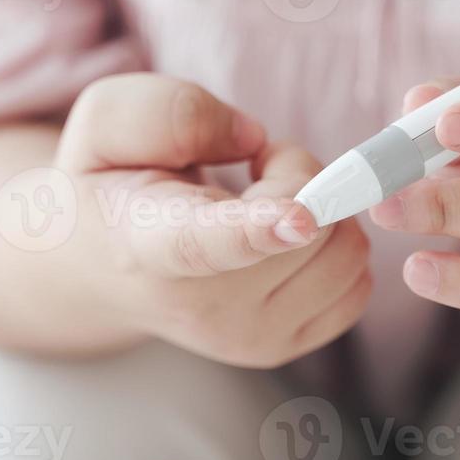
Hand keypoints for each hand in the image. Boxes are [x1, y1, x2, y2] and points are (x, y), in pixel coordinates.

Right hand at [56, 73, 371, 368]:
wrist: (101, 269)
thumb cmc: (111, 181)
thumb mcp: (107, 120)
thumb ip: (171, 112)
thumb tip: (252, 140)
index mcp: (150, 245)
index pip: (204, 243)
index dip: (259, 227)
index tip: (300, 218)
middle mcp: (201, 308)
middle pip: (310, 223)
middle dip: (296, 175)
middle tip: (248, 174)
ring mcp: (247, 338)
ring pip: (347, 250)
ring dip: (321, 209)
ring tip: (261, 205)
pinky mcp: (285, 348)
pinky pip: (358, 282)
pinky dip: (334, 246)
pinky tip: (284, 241)